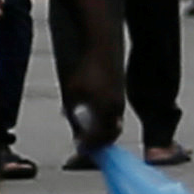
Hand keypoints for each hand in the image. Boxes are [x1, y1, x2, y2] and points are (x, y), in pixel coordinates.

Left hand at [58, 19, 123, 153]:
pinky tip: (91, 114)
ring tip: (87, 133)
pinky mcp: (120, 91)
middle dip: (97, 143)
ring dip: (101, 132)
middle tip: (84, 146)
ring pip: (113, 124)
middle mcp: (116, 108)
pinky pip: (114, 113)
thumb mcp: (73, 92)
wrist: (102, 44)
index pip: (98, 139)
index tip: (77, 150)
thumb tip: (76, 132)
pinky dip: (104, 120)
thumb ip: (74, 114)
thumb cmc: (86, 67)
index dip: (87, 147)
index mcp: (105, 110)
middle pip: (109, 135)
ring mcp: (120, 99)